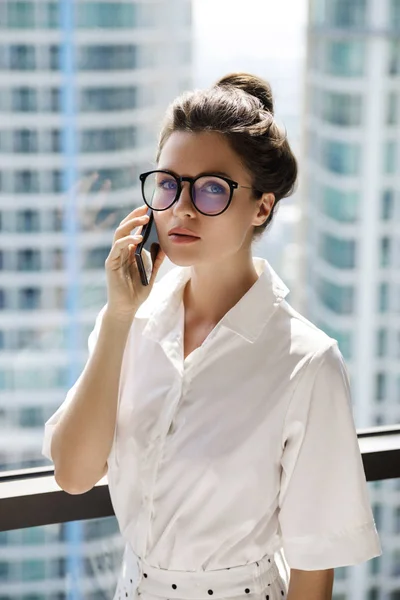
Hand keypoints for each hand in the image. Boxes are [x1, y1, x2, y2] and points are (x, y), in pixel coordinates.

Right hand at [105, 204, 165, 318]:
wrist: (127, 308)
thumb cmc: (137, 291)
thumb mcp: (151, 273)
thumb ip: (156, 260)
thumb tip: (165, 244)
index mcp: (128, 252)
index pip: (132, 230)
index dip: (139, 219)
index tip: (150, 208)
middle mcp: (120, 252)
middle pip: (124, 228)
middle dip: (134, 216)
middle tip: (146, 208)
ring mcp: (114, 257)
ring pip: (119, 234)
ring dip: (131, 225)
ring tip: (144, 219)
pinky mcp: (111, 264)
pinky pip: (117, 248)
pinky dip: (127, 240)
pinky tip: (138, 238)